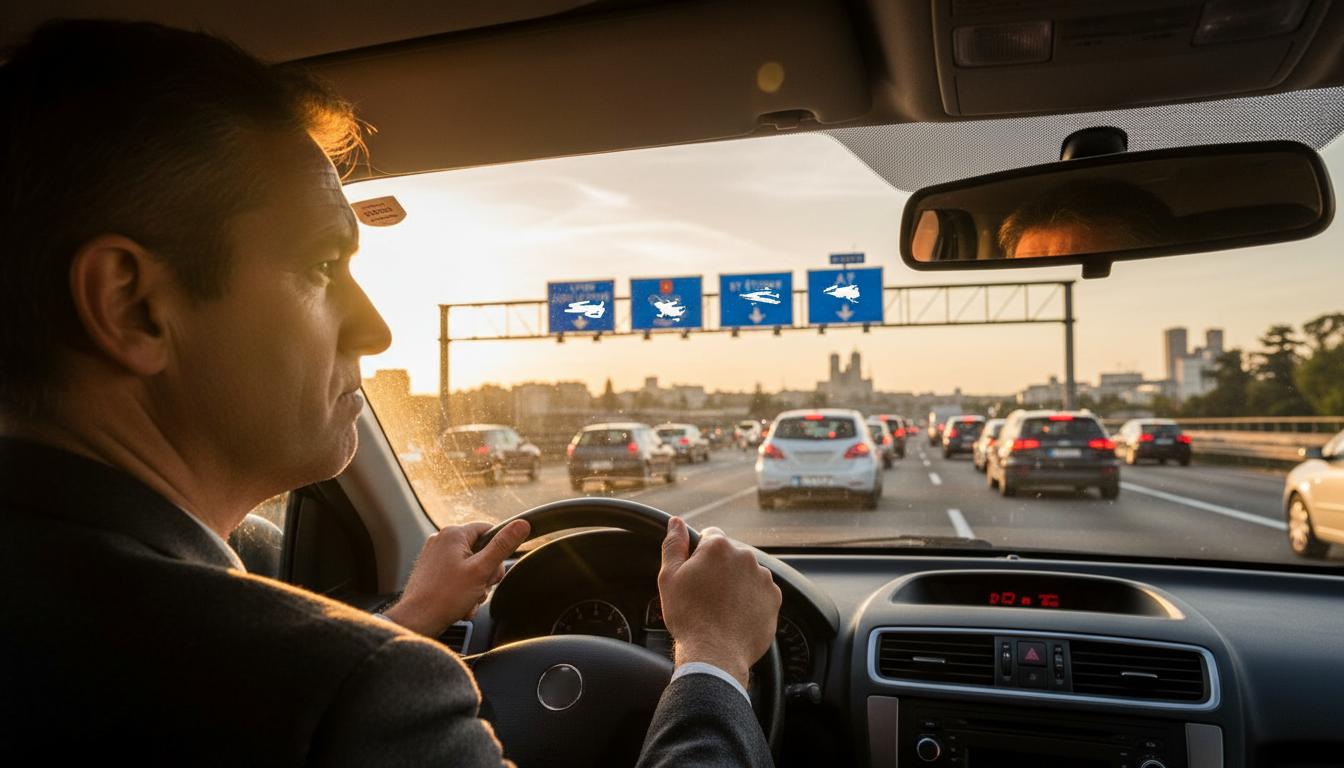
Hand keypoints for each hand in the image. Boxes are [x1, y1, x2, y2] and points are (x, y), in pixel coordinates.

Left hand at [382, 519, 529, 638]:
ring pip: (471, 567)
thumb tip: (522, 525)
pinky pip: (458, 576)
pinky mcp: (432, 571)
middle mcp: (442, 541)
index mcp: (453, 534)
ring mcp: (435, 556)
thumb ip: (503, 546)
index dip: (498, 550)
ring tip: (469, 600)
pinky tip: (462, 605)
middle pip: (481, 551)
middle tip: (481, 588)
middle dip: (486, 574)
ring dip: (476, 587)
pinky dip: (464, 591)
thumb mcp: (481, 570)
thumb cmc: (444, 597)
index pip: (489, 530)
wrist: (417, 621)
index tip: (494, 568)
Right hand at [658, 518, 780, 688]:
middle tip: (705, 594)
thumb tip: (676, 522)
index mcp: (719, 547)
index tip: (695, 572)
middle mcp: (745, 557)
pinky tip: (734, 616)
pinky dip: (749, 600)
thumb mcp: (669, 578)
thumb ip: (674, 545)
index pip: (710, 536)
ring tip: (720, 608)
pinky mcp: (774, 598)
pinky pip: (759, 592)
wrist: (715, 654)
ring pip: (746, 573)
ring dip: (736, 583)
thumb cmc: (689, 617)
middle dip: (719, 568)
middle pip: (730, 555)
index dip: (700, 553)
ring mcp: (763, 578)